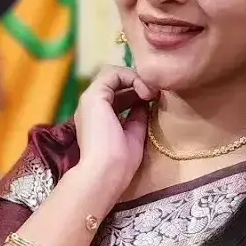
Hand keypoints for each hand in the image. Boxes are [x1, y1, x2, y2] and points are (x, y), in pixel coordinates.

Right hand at [72, 66, 157, 194]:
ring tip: (150, 93)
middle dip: (137, 83)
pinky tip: (145, 92)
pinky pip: (113, 73)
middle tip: (155, 94)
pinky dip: (132, 77)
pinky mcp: (93, 95)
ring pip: (113, 73)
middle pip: (115, 81)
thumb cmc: (120, 162)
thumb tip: (145, 102)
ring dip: (135, 78)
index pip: (118, 94)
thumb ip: (137, 116)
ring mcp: (90, 99)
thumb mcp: (134, 134)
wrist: (106, 172)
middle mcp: (92, 106)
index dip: (137, 92)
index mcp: (98, 117)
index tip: (153, 100)